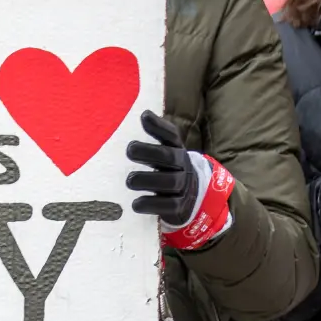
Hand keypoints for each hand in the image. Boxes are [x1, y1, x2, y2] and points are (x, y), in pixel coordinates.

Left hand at [125, 111, 198, 225]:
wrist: (190, 196)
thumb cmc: (168, 168)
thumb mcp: (164, 149)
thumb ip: (156, 133)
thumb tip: (145, 114)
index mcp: (177, 148)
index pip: (171, 134)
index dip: (158, 125)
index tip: (143, 117)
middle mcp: (182, 165)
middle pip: (169, 157)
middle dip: (149, 152)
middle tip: (130, 150)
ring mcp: (182, 186)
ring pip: (170, 182)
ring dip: (148, 180)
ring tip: (130, 180)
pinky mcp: (178, 206)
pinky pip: (168, 206)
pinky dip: (151, 204)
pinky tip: (136, 204)